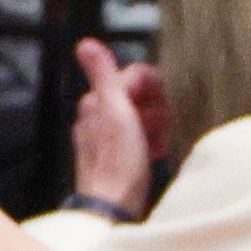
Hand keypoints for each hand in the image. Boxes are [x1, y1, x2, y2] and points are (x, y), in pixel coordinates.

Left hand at [70, 38, 163, 219]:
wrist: (114, 205)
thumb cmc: (118, 161)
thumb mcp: (116, 111)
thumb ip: (104, 76)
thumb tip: (86, 44)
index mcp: (96, 102)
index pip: (132, 75)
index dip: (153, 85)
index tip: (165, 99)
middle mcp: (96, 117)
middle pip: (137, 95)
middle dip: (156, 105)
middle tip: (165, 121)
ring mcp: (106, 137)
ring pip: (140, 116)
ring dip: (157, 123)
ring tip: (163, 137)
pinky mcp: (116, 155)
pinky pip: (138, 137)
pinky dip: (151, 139)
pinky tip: (158, 149)